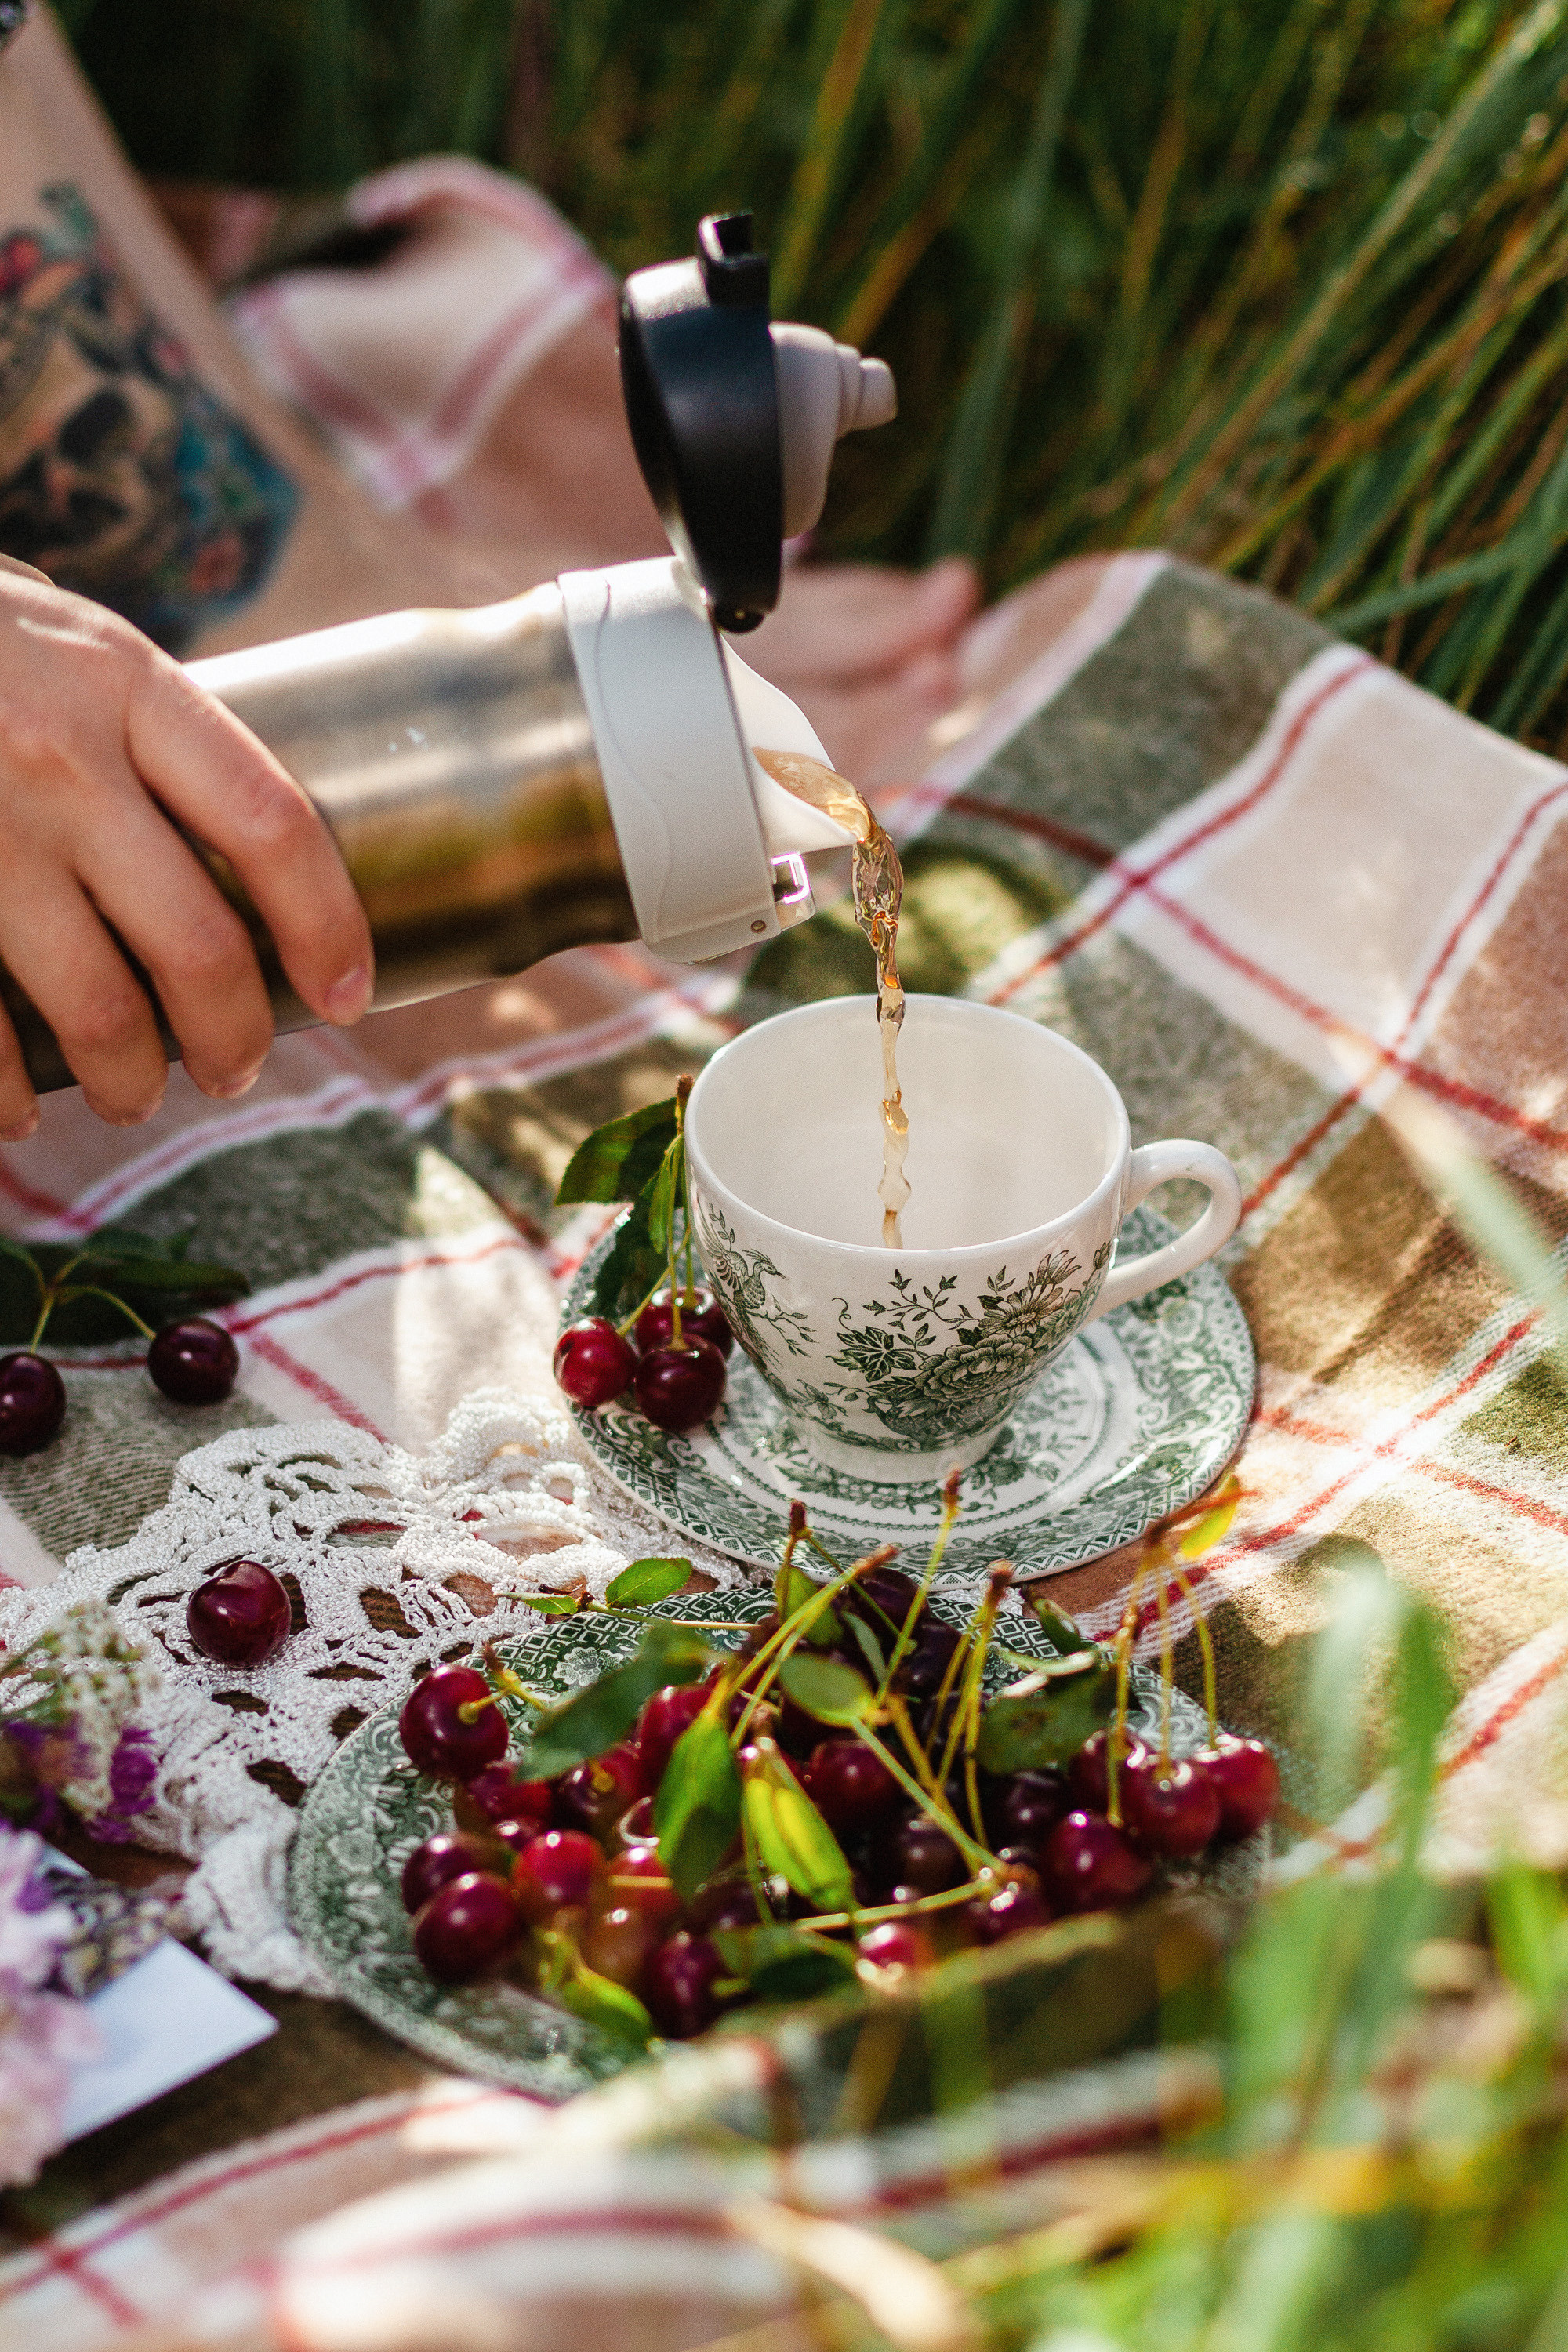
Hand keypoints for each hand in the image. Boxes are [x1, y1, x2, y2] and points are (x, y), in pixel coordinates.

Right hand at [0, 557, 372, 1135]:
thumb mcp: (76, 649)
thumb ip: (153, 737)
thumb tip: (260, 868)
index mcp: (127, 686)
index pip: (275, 827)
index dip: (328, 929)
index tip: (346, 994)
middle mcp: (57, 757)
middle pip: (198, 944)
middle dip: (233, 1038)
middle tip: (233, 1070)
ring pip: (98, 1009)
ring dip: (130, 1081)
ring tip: (131, 1097)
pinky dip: (2, 1094)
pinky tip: (15, 1112)